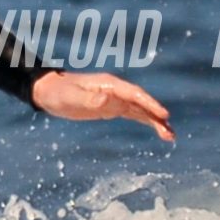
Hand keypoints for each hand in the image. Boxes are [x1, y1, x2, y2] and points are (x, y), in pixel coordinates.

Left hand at [31, 70, 174, 141]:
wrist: (49, 91)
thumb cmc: (59, 92)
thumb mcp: (72, 97)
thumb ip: (89, 99)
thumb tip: (108, 100)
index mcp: (109, 84)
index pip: (135, 94)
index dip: (150, 104)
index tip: (163, 115)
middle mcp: (116, 90)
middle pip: (142, 103)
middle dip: (157, 116)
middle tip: (170, 132)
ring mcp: (115, 98)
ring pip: (140, 110)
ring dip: (155, 121)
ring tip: (170, 136)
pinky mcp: (112, 107)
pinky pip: (133, 114)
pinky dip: (145, 121)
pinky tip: (157, 130)